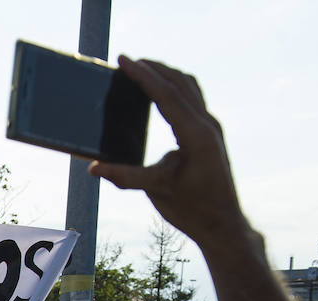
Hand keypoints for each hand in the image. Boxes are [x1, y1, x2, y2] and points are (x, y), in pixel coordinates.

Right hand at [88, 57, 246, 248]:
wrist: (223, 222)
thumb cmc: (193, 209)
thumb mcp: (157, 191)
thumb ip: (126, 177)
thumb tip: (94, 167)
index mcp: (197, 135)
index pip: (167, 95)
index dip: (144, 76)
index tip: (125, 61)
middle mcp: (208, 125)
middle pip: (181, 83)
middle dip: (154, 68)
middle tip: (128, 61)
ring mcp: (211, 128)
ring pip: (190, 87)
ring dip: (166, 75)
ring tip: (142, 70)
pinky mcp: (209, 134)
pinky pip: (192, 99)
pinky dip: (174, 88)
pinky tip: (159, 93)